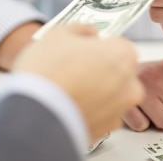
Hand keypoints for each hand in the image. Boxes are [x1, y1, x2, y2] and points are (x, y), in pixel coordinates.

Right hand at [12, 24, 143, 142]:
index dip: (99, 45)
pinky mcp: (105, 133)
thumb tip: (89, 32)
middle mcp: (129, 85)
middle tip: (73, 68)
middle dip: (100, 69)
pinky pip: (99, 115)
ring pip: (110, 95)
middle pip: (118, 71)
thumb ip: (81, 29)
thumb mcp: (59, 33)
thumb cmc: (48, 71)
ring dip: (95, 91)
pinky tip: (67, 105)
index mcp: (124, 55)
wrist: (33, 116)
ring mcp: (119, 112)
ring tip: (67, 88)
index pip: (118, 44)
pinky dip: (88, 110)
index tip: (84, 49)